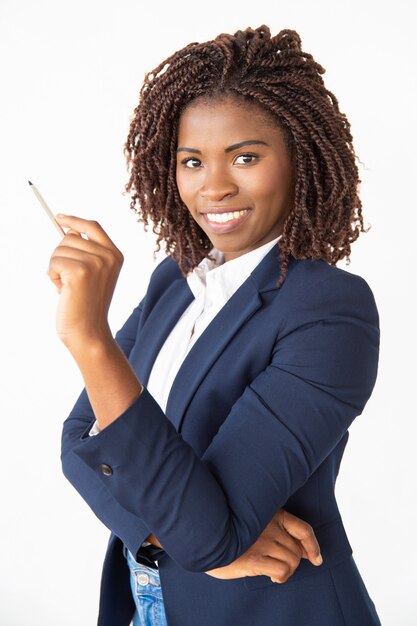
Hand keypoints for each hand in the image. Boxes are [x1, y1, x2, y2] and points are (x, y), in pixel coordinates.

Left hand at [47, 215, 122, 350]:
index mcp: (115, 255)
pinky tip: (63, 291)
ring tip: (68, 287)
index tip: (59, 218)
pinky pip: (53, 261)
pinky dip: (52, 276)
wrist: (88, 331)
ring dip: (56, 268)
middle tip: (68, 279)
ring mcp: (96, 263)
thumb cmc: (86, 305)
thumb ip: (86, 252)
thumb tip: (66, 230)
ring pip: (59, 249)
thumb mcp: (93, 274)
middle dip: (61, 256)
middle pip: (70, 237)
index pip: (92, 227)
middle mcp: (109, 256)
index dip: (74, 220)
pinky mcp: (80, 271)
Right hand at [205, 508, 321, 582]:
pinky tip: (271, 576)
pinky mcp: (254, 558)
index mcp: (270, 513)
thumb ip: (273, 530)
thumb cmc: (228, 529)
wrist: (203, 535)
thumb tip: (301, 550)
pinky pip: (282, 571)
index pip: (303, 529)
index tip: (316, 558)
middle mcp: (269, 526)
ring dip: (286, 570)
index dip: (313, 546)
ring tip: (274, 570)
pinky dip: (281, 577)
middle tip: (280, 565)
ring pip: (292, 560)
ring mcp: (262, 541)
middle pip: (297, 549)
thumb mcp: (252, 522)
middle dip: (294, 561)